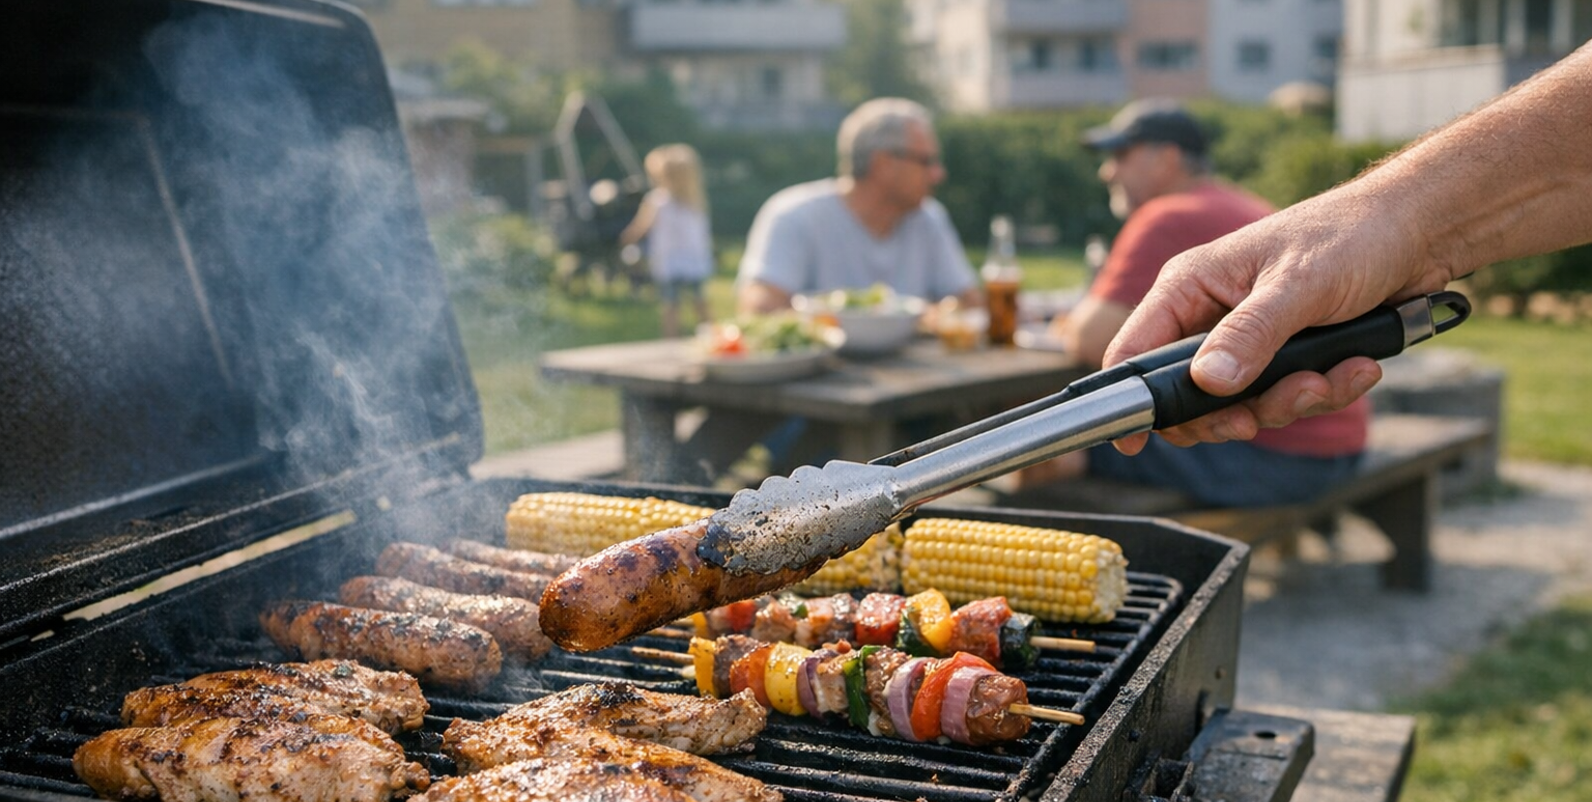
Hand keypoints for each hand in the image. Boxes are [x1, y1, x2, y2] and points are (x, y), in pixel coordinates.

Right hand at [1102, 184, 1456, 452]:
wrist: (1418, 234)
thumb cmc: (1352, 235)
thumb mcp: (1298, 285)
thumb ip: (1251, 334)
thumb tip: (1209, 383)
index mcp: (1190, 287)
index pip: (1136, 351)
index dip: (1131, 399)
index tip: (1132, 443)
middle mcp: (1210, 316)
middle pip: (1188, 396)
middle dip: (1231, 413)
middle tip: (1257, 416)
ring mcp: (1248, 340)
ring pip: (1243, 405)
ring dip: (1290, 402)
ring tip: (1331, 377)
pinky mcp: (1286, 357)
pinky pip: (1288, 398)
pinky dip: (1324, 392)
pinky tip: (1355, 368)